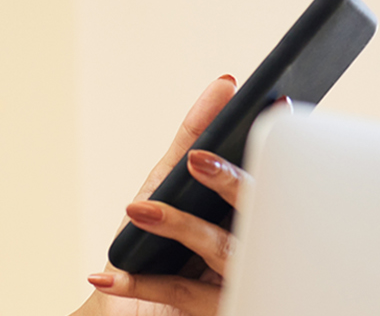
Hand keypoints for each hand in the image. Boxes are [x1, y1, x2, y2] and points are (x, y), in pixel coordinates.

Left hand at [72, 75, 249, 315]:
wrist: (136, 313)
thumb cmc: (159, 245)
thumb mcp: (169, 185)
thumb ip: (195, 137)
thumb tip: (224, 85)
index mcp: (255, 211)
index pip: (271, 174)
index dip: (272, 145)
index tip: (272, 108)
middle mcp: (257, 246)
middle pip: (257, 212)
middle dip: (229, 182)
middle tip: (197, 159)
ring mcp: (240, 282)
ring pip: (223, 251)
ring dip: (178, 227)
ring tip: (139, 211)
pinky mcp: (213, 313)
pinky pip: (180, 295)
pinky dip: (140, 283)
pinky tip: (107, 274)